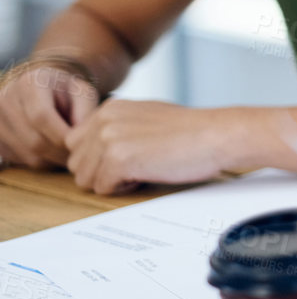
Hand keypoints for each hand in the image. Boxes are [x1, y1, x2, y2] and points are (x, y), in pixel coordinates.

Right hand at [0, 61, 97, 168]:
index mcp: (29, 84)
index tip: (80, 143)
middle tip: (80, 155)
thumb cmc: (68, 92)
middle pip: (34, 140)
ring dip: (54, 160)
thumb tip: (79, 137)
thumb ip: (86, 111)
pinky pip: (22, 160)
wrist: (43, 90)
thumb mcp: (83, 93)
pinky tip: (54, 152)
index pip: (41, 116)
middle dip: (61, 152)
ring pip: (29, 155)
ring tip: (70, 153)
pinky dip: (42, 161)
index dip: (62, 134)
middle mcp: (6, 101)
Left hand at [65, 100, 251, 193]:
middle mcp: (103, 120)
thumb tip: (95, 150)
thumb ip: (117, 126)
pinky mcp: (118, 160)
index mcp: (108, 108)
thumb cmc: (191, 130)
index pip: (76, 144)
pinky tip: (148, 174)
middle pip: (77, 164)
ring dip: (112, 181)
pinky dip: (124, 189)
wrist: (217, 135)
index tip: (129, 156)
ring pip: (85, 179)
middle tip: (137, 165)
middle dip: (102, 172)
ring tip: (144, 169)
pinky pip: (103, 188)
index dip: (99, 158)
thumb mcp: (146, 116)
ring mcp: (108, 139)